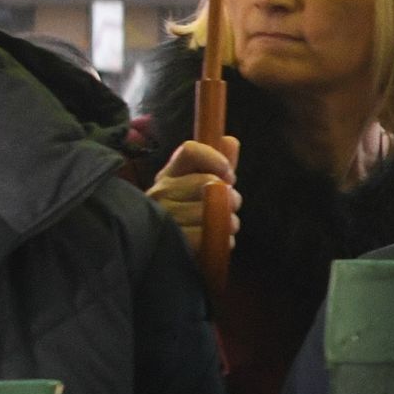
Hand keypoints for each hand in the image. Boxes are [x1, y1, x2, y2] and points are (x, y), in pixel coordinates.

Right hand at [144, 136, 238, 251]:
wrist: (166, 253)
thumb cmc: (188, 214)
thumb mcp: (200, 187)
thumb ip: (217, 164)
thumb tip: (231, 141)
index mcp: (169, 174)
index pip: (190, 150)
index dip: (216, 159)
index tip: (229, 175)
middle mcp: (161, 192)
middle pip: (210, 182)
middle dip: (232, 197)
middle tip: (231, 206)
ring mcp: (165, 216)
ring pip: (214, 211)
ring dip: (231, 222)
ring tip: (223, 226)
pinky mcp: (174, 241)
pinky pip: (213, 236)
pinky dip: (224, 241)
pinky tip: (216, 240)